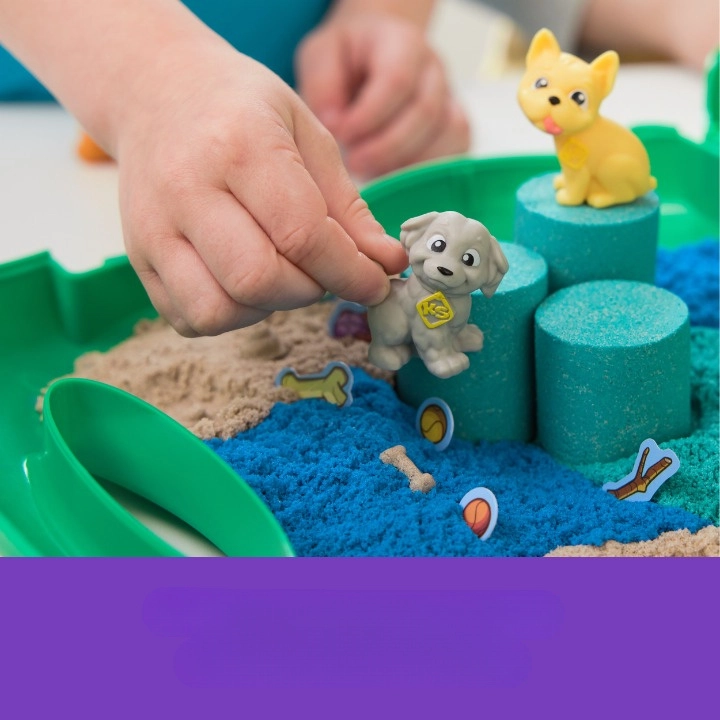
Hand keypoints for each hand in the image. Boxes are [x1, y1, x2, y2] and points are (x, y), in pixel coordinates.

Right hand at [116, 45, 407, 336]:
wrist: (157, 94)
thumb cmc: (241, 112)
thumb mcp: (308, 136)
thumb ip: (347, 207)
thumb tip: (386, 263)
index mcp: (238, 145)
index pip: (302, 234)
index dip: (350, 272)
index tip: (375, 283)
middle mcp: (186, 189)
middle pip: (258, 280)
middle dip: (309, 290)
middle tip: (321, 270)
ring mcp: (152, 228)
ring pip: (218, 310)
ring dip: (266, 308)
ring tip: (279, 272)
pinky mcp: (137, 257)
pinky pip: (190, 318)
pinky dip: (230, 314)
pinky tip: (243, 281)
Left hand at [296, 11, 469, 178]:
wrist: (370, 57)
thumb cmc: (345, 59)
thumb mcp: (320, 55)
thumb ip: (323, 85)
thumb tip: (335, 124)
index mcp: (402, 43)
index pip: (397, 81)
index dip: (369, 116)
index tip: (341, 135)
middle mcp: (433, 70)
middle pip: (425, 113)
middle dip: (385, 147)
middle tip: (353, 162)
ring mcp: (449, 99)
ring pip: (446, 135)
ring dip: (406, 162)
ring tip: (370, 169)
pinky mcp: (453, 128)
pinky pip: (454, 152)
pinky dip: (423, 170)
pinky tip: (392, 174)